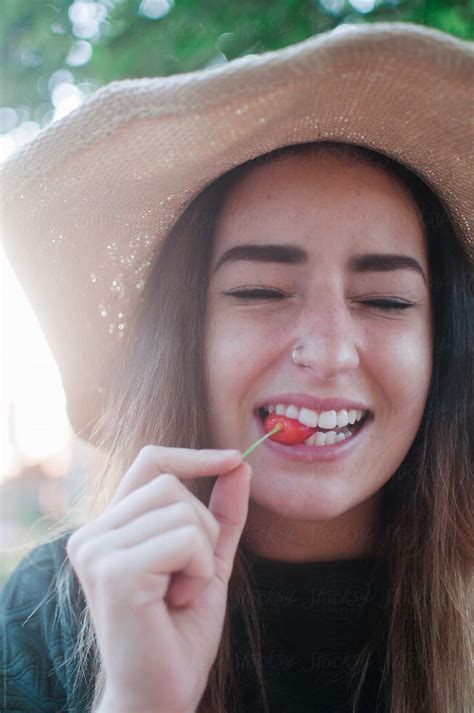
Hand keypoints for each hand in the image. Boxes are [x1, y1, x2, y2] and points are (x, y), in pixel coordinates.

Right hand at [66, 446, 250, 712]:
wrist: (160, 694)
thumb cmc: (180, 631)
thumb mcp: (208, 560)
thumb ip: (221, 513)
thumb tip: (239, 463)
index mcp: (109, 528)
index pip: (150, 462)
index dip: (193, 455)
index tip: (233, 458)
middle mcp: (92, 533)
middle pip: (171, 484)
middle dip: (202, 528)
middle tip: (188, 578)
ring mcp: (97, 549)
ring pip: (182, 511)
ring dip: (202, 556)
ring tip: (180, 594)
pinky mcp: (113, 571)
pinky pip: (185, 540)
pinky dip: (200, 571)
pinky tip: (178, 602)